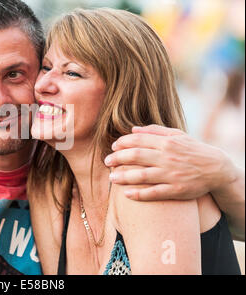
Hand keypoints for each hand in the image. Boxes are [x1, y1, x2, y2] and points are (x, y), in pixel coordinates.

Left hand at [104, 125, 236, 200]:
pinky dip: (139, 194)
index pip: (138, 140)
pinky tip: (126, 193)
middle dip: (117, 159)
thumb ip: (154, 131)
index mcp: (167, 142)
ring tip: (112, 178)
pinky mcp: (176, 190)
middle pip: (136, 157)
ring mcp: (171, 175)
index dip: (122, 143)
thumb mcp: (177, 135)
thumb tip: (132, 129)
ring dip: (124, 177)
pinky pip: (154, 193)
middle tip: (106, 162)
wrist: (216, 169)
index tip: (112, 147)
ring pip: (142, 175)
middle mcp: (167, 157)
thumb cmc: (192, 150)